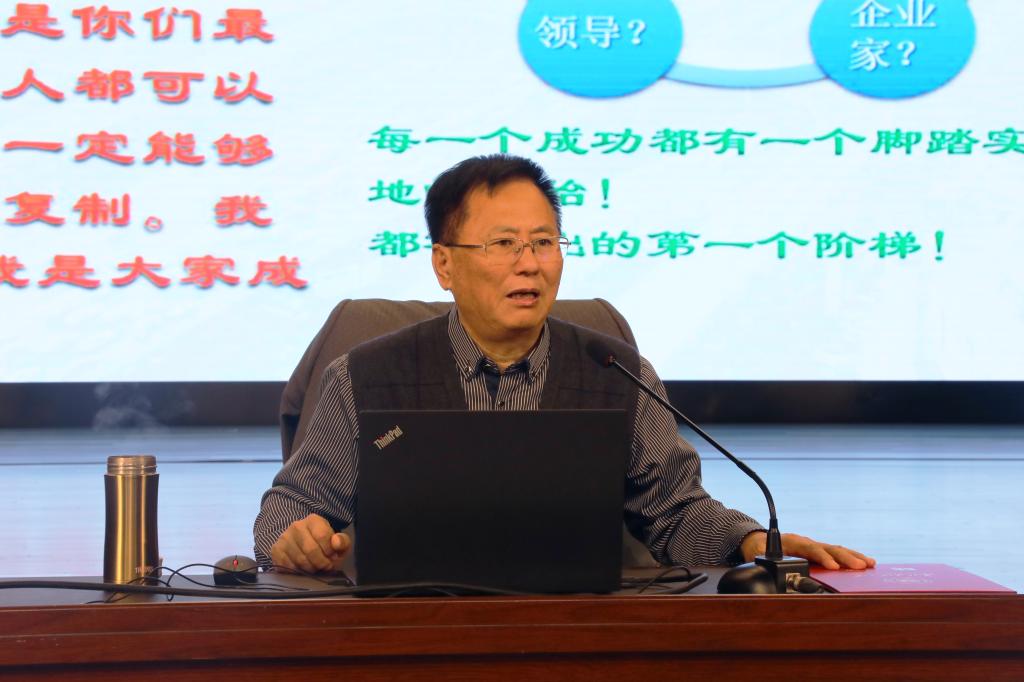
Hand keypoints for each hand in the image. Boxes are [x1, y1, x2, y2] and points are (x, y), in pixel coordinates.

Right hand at [270, 513, 351, 573]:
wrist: (303, 542)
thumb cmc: (324, 543)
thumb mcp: (338, 541)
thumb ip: (342, 541)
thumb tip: (336, 543)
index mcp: (313, 520)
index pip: (323, 536)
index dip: (330, 551)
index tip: (333, 557)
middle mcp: (296, 526)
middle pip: (310, 550)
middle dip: (321, 562)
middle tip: (325, 566)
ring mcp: (284, 538)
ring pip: (299, 560)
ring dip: (311, 569)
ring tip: (315, 567)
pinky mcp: (276, 550)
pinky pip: (288, 567)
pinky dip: (298, 572)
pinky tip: (303, 569)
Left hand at [740, 531, 875, 569]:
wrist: (758, 540)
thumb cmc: (759, 548)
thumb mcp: (759, 554)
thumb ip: (767, 560)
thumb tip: (773, 568)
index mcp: (793, 542)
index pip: (811, 549)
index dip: (823, 557)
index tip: (834, 566)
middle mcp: (807, 542)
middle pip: (829, 548)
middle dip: (846, 558)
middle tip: (861, 566)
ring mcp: (814, 546)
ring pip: (836, 549)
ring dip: (853, 557)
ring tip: (870, 564)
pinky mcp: (819, 551)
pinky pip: (837, 553)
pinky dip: (851, 558)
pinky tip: (864, 564)